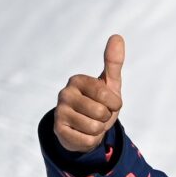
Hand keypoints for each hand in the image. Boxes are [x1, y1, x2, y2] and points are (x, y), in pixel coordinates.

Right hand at [52, 35, 123, 155]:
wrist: (85, 128)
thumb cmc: (99, 103)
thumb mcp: (110, 84)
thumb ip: (113, 62)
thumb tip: (117, 36)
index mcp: (78, 80)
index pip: (109, 97)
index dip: (115, 105)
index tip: (108, 102)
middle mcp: (64, 93)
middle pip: (102, 113)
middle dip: (106, 118)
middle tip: (99, 114)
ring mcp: (59, 112)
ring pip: (95, 128)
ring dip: (98, 130)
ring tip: (91, 123)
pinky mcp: (58, 130)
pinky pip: (87, 140)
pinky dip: (91, 140)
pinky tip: (83, 133)